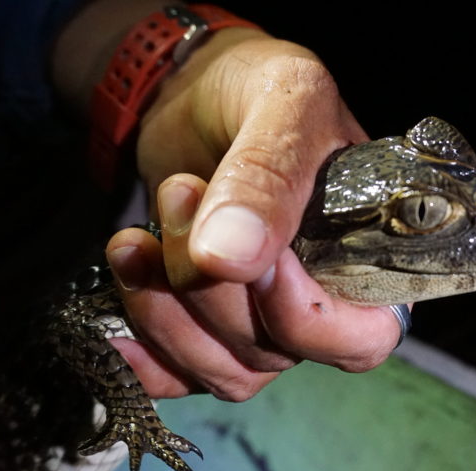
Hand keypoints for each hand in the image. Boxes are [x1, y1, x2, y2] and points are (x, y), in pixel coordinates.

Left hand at [105, 30, 403, 401]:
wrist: (198, 91)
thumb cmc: (261, 87)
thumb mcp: (283, 104)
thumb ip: (268, 176)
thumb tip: (235, 258)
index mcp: (367, 259)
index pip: (363, 338)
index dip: (305, 317)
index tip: (256, 259)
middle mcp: (321, 306)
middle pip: (273, 351)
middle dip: (209, 283)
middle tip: (179, 192)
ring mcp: (261, 327)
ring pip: (223, 370)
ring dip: (164, 312)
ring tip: (131, 241)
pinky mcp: (205, 332)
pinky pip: (178, 378)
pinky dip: (141, 362)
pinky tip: (108, 329)